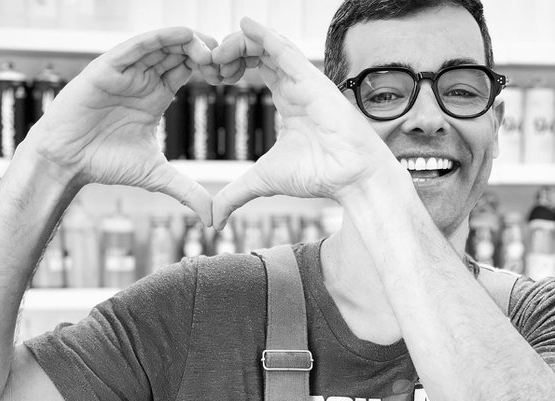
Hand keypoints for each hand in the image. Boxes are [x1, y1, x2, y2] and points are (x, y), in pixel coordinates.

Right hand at [25, 27, 216, 224]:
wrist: (69, 162)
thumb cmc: (108, 164)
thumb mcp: (158, 176)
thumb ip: (188, 191)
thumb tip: (213, 220)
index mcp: (157, 96)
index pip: (189, 70)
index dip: (212, 68)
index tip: (234, 76)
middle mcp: (143, 79)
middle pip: (180, 52)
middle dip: (206, 52)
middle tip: (229, 61)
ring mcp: (126, 71)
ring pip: (162, 45)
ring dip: (188, 43)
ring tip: (211, 48)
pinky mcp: (107, 68)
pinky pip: (136, 46)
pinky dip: (159, 38)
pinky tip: (183, 34)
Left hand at [210, 18, 404, 228]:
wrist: (350, 179)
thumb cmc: (316, 176)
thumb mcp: (263, 181)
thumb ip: (235, 194)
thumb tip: (214, 220)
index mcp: (287, 101)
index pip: (255, 69)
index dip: (229, 67)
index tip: (208, 78)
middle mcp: (296, 86)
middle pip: (258, 52)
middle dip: (229, 53)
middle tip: (205, 64)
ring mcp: (305, 81)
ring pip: (269, 46)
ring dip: (239, 44)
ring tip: (214, 55)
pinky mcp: (314, 81)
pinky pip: (285, 50)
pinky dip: (264, 36)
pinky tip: (243, 25)